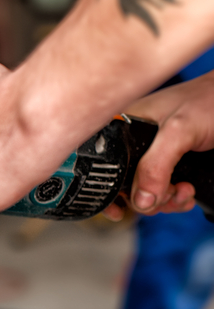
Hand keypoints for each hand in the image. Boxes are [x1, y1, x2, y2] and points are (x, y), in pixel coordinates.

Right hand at [101, 72, 213, 220]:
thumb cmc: (208, 100)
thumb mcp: (178, 132)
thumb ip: (155, 166)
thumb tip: (140, 201)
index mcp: (123, 129)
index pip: (105, 167)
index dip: (110, 191)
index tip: (120, 208)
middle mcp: (134, 144)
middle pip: (125, 185)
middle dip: (146, 199)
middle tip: (167, 194)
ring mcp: (153, 155)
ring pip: (145, 193)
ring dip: (165, 201)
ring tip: (183, 191)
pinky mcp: (171, 164)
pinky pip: (163, 191)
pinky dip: (175, 199)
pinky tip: (187, 191)